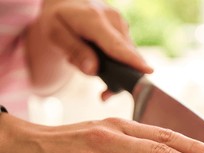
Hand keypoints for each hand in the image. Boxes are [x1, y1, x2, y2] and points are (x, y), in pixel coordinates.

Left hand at [27, 0, 151, 92]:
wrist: (67, 2)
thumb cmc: (59, 18)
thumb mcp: (55, 34)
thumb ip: (75, 51)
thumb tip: (93, 70)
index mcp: (94, 19)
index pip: (116, 45)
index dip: (132, 60)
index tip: (148, 71)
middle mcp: (113, 20)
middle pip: (125, 55)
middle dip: (117, 76)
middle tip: (104, 94)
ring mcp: (122, 24)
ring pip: (126, 56)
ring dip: (112, 69)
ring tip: (86, 63)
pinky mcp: (125, 30)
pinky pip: (126, 53)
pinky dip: (116, 63)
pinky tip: (96, 61)